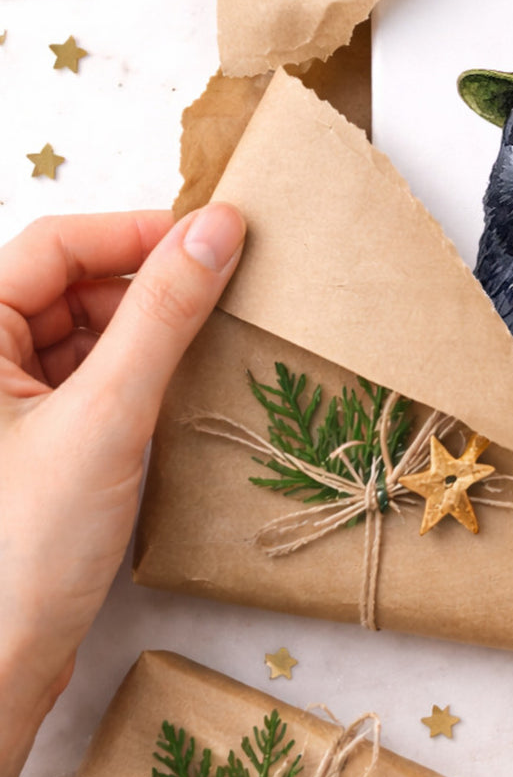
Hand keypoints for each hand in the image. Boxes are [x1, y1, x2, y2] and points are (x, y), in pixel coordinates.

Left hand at [0, 206, 244, 776]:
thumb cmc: (23, 548)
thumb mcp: (107, 415)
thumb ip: (164, 313)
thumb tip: (218, 228)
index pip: (55, 245)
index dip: (136, 232)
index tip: (216, 236)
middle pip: (71, 284)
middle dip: (147, 282)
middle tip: (226, 288)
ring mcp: (6, 404)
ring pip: (86, 331)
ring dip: (148, 328)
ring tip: (211, 338)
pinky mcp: (35, 441)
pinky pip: (92, 377)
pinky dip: (139, 372)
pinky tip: (181, 386)